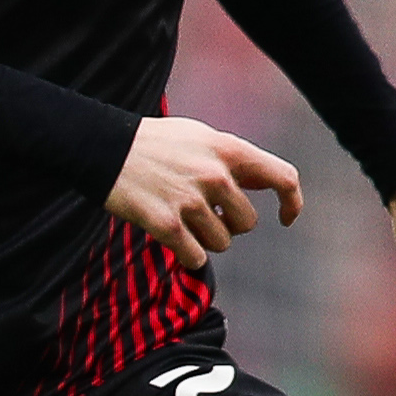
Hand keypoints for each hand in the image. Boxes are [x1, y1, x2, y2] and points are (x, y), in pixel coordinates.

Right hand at [106, 115, 301, 269]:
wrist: (103, 147)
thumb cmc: (155, 143)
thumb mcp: (200, 136)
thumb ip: (233, 158)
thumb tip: (266, 184)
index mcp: (229, 149)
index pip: (283, 178)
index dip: (292, 203)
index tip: (286, 218)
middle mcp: (215, 175)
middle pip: (247, 223)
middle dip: (229, 224)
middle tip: (202, 212)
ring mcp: (191, 201)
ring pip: (222, 243)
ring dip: (205, 239)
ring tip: (181, 219)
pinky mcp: (166, 224)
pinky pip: (195, 259)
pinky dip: (187, 256)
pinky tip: (173, 241)